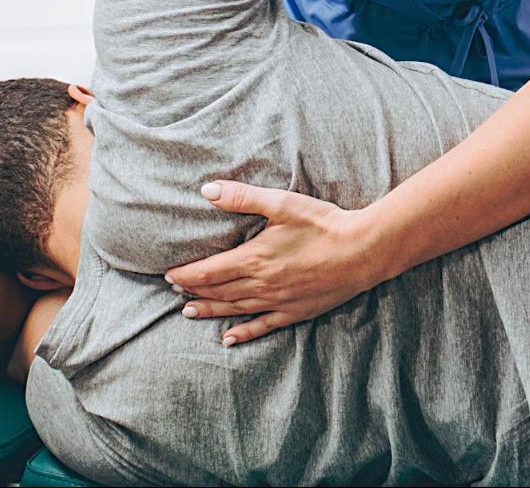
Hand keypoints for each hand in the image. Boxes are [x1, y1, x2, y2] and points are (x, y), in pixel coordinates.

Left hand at [163, 182, 390, 345]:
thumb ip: (243, 198)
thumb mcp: (282, 204)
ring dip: (209, 311)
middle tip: (174, 292)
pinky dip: (243, 333)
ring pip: (234, 310)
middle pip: (217, 292)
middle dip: (193, 292)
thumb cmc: (323, 224)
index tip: (167, 275)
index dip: (185, 275)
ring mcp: (278, 302)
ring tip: (188, 313)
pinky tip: (229, 339)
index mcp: (254, 258)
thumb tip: (208, 190)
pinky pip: (262, 326)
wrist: (362, 251)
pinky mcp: (295, 311)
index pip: (208, 271)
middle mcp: (261, 285)